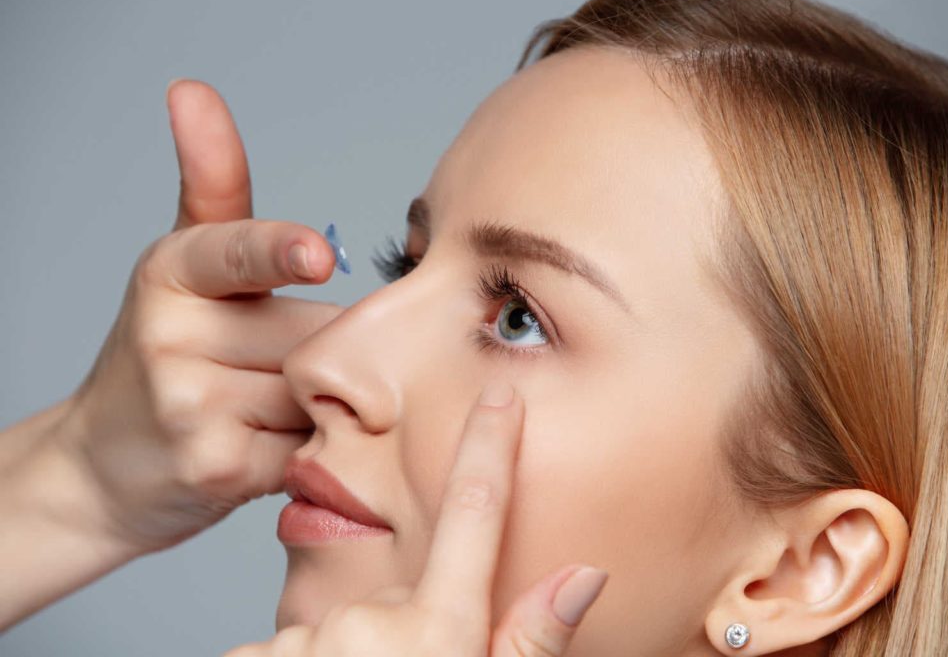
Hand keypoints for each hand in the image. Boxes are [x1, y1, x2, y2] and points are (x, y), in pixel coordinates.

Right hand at [60, 79, 342, 551]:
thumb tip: (192, 90)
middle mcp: (171, 337)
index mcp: (170, 273)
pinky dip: (308, 448)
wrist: (106, 468)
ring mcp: (191, 409)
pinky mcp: (218, 469)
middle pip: (314, 332)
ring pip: (317, 391)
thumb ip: (211, 185)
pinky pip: (311, 447)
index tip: (316, 254)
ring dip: (316, 401)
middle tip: (269, 369)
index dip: (279, 252)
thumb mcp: (182, 265)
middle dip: (318, 350)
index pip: (233, 253)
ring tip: (260, 409)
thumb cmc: (165, 354)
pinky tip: (265, 446)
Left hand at [225, 381, 607, 656]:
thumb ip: (528, 642)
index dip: (489, 449)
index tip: (497, 395)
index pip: (475, 517)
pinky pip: (287, 650)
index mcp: (438, 634)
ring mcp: (307, 643)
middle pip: (398, 596)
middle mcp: (370, 625)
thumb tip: (580, 575)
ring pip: (339, 626)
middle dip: (403, 630)